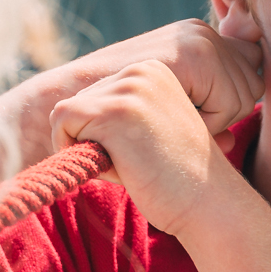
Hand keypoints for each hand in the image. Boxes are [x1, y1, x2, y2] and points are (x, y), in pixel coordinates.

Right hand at [0, 20, 264, 165]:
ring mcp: (197, 38)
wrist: (72, 112)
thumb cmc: (116, 125)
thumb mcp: (166, 113)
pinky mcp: (192, 54)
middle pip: (253, 86)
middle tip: (175, 120)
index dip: (226, 109)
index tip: (191, 118)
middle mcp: (200, 31)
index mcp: (198, 38)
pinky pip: (229, 103)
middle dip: (225, 115)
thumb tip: (237, 139)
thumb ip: (203, 114)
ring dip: (213, 120)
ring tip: (167, 117)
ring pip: (244, 97)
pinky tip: (169, 117)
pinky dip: (207, 121)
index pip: (250, 77)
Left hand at [49, 60, 247, 236]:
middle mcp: (141, 68)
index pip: (93, 96)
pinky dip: (76, 151)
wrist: (208, 202)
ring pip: (65, 114)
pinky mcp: (115, 111)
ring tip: (132, 163)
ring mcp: (129, 87)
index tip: (144, 152)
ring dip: (89, 149)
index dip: (105, 135)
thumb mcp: (146, 129)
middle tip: (139, 162)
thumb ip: (117, 112)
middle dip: (95, 141)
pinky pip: (61, 124)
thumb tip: (64, 112)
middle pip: (77, 104)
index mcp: (152, 69)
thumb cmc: (176, 177)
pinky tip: (118, 165)